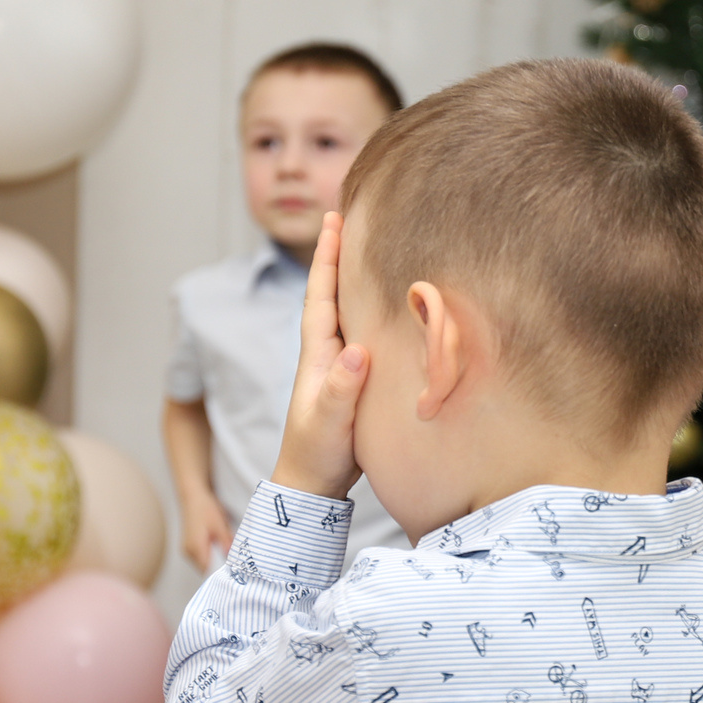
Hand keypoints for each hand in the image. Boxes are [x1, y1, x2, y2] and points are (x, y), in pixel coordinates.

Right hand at [179, 490, 233, 571]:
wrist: (193, 497)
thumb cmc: (205, 509)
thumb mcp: (221, 526)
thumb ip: (226, 544)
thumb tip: (233, 559)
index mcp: (196, 548)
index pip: (207, 570)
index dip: (220, 573)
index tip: (232, 572)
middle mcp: (188, 552)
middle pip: (205, 569)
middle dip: (218, 567)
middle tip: (233, 563)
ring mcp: (186, 550)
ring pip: (202, 563)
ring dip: (214, 561)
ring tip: (226, 553)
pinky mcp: (188, 546)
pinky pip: (200, 557)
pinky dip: (209, 556)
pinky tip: (218, 548)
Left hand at [270, 213, 367, 499]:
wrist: (312, 485)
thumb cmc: (318, 455)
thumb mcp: (331, 422)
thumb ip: (342, 388)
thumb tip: (357, 349)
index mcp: (317, 354)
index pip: (321, 295)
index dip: (327, 257)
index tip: (334, 219)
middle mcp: (327, 352)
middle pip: (333, 293)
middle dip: (341, 255)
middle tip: (352, 217)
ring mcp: (341, 365)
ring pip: (349, 311)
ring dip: (358, 280)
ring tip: (376, 250)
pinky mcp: (357, 380)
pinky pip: (365, 332)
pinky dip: (374, 311)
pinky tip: (390, 306)